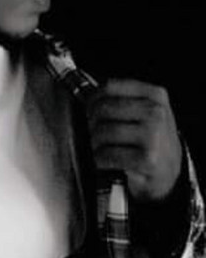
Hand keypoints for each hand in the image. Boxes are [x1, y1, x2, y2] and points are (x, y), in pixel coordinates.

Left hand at [86, 79, 182, 202]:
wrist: (168, 171)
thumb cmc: (150, 138)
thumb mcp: (144, 110)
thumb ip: (120, 98)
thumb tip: (87, 96)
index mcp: (154, 95)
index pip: (110, 87)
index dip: (93, 99)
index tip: (90, 108)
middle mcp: (155, 113)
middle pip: (103, 109)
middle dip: (92, 122)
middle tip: (94, 131)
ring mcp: (153, 136)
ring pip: (103, 131)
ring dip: (95, 142)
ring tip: (101, 147)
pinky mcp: (147, 159)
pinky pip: (108, 154)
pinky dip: (100, 159)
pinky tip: (105, 160)